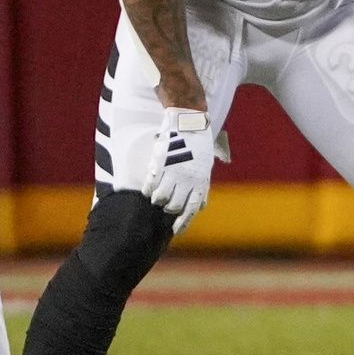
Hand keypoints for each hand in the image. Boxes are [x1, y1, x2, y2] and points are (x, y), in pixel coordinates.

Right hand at [142, 107, 212, 233]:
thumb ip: (202, 188)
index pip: (192, 209)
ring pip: (160, 198)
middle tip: (164, 204)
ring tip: (155, 196)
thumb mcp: (206, 168)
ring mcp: (174, 172)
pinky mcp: (161, 164)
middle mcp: (188, 180)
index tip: (176, 231)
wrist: (189, 123)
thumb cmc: (199, 146)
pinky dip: (148, 189)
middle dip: (168, 208)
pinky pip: (150, 184)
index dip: (183, 223)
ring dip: (157, 200)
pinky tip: (147, 189)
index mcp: (201, 181)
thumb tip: (201, 206)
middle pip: (174, 206)